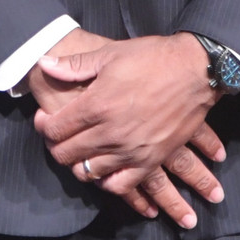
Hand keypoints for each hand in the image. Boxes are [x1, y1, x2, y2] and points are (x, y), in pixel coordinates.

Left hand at [33, 34, 227, 228]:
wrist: (195, 70)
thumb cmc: (153, 58)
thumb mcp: (110, 54)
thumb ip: (74, 65)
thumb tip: (43, 64)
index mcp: (97, 104)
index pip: (55, 128)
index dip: (44, 125)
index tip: (45, 119)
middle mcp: (110, 132)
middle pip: (66, 154)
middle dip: (55, 146)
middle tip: (59, 136)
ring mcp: (131, 150)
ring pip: (88, 172)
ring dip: (78, 164)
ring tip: (80, 151)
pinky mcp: (151, 160)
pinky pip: (120, 185)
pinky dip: (107, 182)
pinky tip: (105, 171)